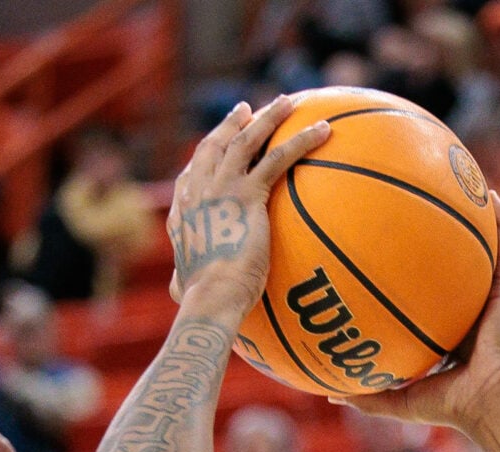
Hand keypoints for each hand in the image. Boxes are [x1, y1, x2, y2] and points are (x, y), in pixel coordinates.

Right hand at [167, 97, 329, 318]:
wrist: (210, 297)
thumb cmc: (200, 301)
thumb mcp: (180, 286)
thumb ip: (180, 279)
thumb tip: (175, 289)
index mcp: (181, 212)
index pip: (192, 173)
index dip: (206, 154)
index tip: (217, 142)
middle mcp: (197, 192)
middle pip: (215, 145)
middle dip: (231, 124)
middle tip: (247, 110)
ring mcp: (221, 188)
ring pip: (247, 140)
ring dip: (268, 118)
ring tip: (287, 103)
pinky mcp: (247, 194)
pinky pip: (278, 158)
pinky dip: (302, 140)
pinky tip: (323, 130)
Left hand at [345, 199, 499, 440]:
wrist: (492, 405)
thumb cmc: (451, 407)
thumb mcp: (399, 399)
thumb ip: (367, 396)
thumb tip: (327, 393)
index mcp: (445, 331)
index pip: (424, 297)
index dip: (409, 276)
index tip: (383, 253)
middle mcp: (466, 309)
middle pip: (448, 265)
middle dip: (435, 238)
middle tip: (412, 207)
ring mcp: (488, 298)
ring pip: (479, 249)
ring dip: (472, 217)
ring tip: (458, 182)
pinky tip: (488, 194)